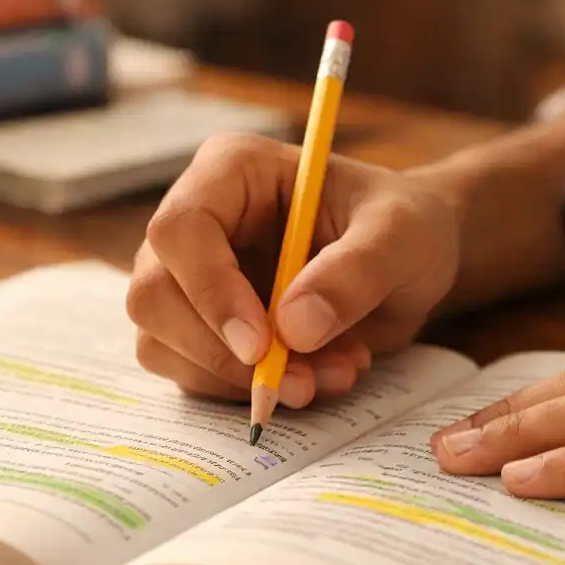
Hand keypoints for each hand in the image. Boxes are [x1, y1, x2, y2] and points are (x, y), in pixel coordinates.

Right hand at [128, 132, 459, 407]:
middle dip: (221, 355)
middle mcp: (196, 222)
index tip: (261, 346)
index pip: (181, 229)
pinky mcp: (200, 329)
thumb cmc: (404, 227)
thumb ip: (356, 272)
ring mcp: (189, 278)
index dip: (209, 291)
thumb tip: (294, 328)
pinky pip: (193, 375)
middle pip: (153, 295)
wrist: (411, 264)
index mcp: (231, 171)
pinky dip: (248, 393)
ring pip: (162, 344)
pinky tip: (315, 378)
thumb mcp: (402, 235)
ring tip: (333, 373)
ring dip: (241, 382)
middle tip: (301, 382)